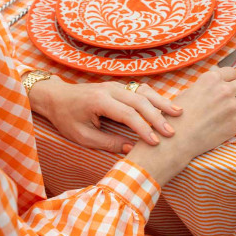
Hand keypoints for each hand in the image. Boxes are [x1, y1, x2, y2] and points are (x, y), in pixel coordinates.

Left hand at [27, 75, 182, 153]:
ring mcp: (115, 85)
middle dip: (157, 116)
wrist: (56, 97)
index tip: (156, 142)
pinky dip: (155, 98)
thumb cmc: (67, 118)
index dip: (143, 128)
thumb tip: (131, 150)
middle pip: (140, 100)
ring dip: (161, 102)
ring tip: (179, 113)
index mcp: (99, 101)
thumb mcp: (82, 136)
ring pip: (143, 92)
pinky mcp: (119, 86)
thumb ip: (107, 142)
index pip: (127, 114)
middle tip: (172, 132)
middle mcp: (110, 89)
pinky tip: (166, 106)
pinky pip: (140, 90)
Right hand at [127, 67, 235, 185]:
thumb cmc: (177, 116)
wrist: (177, 139)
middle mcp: (223, 90)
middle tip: (235, 96)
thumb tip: (220, 83)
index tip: (228, 85)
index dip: (230, 79)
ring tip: (232, 110)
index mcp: (210, 79)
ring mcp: (232, 107)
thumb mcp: (189, 92)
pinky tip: (231, 120)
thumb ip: (208, 86)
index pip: (232, 72)